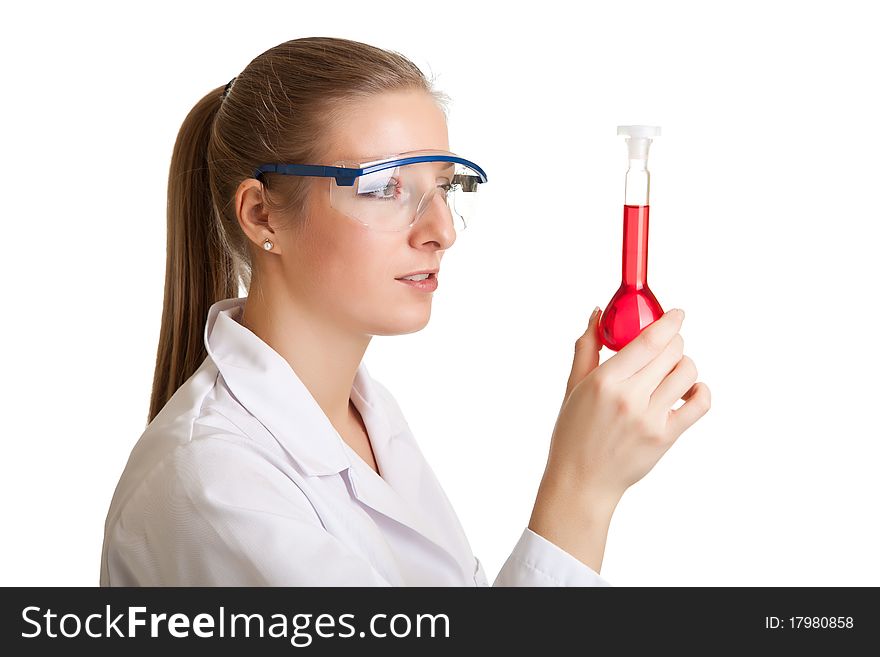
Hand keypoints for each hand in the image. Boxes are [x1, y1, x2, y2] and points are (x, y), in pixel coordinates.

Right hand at [528, 307, 711, 571]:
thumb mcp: (573, 387)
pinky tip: (689, 390)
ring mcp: (651, 419)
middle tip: (666, 345)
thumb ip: (587, 348)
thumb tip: (597, 314)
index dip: (669, 322)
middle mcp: (630, 398)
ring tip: (671, 371)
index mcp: (604, 382)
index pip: (648, 341)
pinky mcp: (666, 437)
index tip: (677, 314)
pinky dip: (700, 390)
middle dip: (673, 341)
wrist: (581, 481)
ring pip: (688, 372)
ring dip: (684, 364)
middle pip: (672, 352)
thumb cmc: (574, 433)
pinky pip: (700, 404)